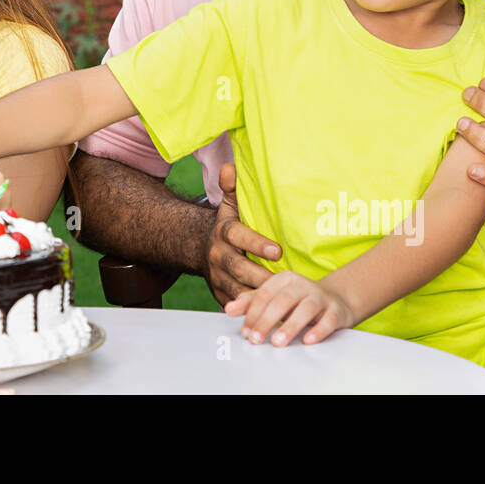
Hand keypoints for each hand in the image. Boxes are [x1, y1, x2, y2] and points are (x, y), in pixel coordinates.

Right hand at [203, 162, 281, 305]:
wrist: (199, 249)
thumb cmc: (226, 228)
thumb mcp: (228, 206)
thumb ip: (232, 189)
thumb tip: (230, 168)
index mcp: (223, 233)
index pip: (239, 237)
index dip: (257, 244)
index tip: (277, 250)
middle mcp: (219, 256)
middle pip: (239, 269)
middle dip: (262, 276)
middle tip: (285, 282)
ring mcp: (218, 278)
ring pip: (238, 291)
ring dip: (259, 297)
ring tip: (282, 302)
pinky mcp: (221, 295)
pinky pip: (237, 305)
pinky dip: (252, 311)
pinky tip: (271, 316)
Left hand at [224, 270, 355, 346]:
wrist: (336, 300)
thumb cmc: (298, 301)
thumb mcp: (275, 297)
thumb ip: (251, 302)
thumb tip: (228, 309)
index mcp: (284, 279)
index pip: (264, 295)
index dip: (252, 314)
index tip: (245, 332)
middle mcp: (302, 285)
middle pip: (282, 301)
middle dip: (266, 321)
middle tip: (256, 339)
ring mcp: (320, 297)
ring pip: (305, 309)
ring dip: (290, 326)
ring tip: (277, 342)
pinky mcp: (336, 310)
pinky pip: (327, 320)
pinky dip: (318, 330)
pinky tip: (307, 340)